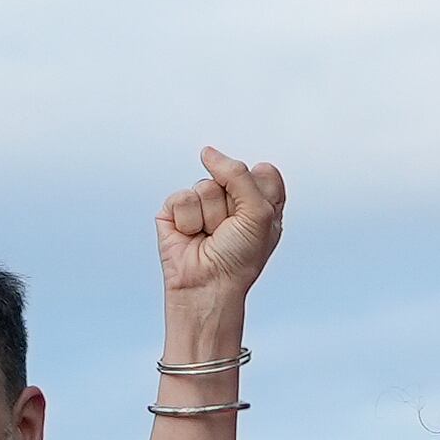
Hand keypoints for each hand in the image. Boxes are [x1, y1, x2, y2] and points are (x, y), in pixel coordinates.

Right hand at [157, 146, 285, 318]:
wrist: (209, 286)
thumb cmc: (239, 259)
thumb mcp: (258, 212)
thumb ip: (239, 174)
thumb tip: (207, 152)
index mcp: (260, 201)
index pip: (263, 172)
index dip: (258, 192)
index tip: (255, 219)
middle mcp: (232, 200)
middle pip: (232, 174)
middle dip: (231, 205)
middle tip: (229, 231)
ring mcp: (203, 203)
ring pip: (206, 186)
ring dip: (210, 216)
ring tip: (210, 236)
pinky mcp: (176, 210)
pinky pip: (182, 197)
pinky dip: (188, 220)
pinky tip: (191, 236)